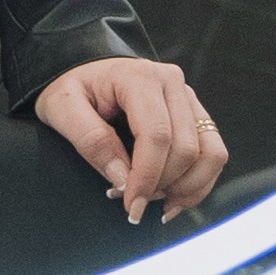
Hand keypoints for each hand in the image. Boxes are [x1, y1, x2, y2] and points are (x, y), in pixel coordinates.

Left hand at [34, 54, 228, 227]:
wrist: (85, 69)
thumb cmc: (73, 88)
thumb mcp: (62, 108)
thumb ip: (90, 140)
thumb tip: (123, 178)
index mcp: (139, 77)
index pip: (157, 135)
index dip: (147, 177)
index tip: (131, 206)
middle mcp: (172, 83)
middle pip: (186, 148)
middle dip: (162, 185)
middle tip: (132, 202)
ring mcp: (188, 98)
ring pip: (211, 153)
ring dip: (187, 188)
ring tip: (156, 203)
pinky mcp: (195, 114)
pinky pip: (213, 153)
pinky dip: (198, 183)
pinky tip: (173, 198)